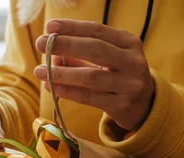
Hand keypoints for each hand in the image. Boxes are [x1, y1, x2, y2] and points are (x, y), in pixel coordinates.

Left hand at [34, 19, 154, 131]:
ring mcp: (129, 85)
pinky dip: (68, 92)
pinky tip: (52, 87)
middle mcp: (133, 62)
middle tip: (41, 44)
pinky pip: (89, 97)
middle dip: (65, 45)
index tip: (50, 26)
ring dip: (62, 73)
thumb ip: (82, 55)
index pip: (97, 30)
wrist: (144, 106)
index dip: (72, 27)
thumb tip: (52, 54)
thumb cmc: (118, 76)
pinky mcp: (121, 105)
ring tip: (39, 71)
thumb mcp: (108, 60)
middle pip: (96, 49)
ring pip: (91, 77)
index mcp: (129, 43)